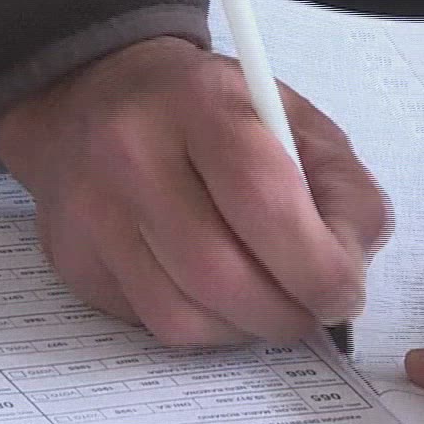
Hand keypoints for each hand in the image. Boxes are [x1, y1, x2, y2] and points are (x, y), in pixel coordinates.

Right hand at [0, 36, 389, 345]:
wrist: (91, 94)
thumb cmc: (206, 112)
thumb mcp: (290, 116)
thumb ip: (342, 187)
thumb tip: (349, 271)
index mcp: (201, 102)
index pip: (264, 200)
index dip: (315, 266)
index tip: (343, 292)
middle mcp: (132, 153)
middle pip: (220, 273)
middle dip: (285, 313)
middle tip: (311, 312)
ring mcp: (92, 211)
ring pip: (183, 315)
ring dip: (244, 329)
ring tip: (266, 303)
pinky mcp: (74, 259)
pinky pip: (152, 324)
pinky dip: (202, 326)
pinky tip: (216, 296)